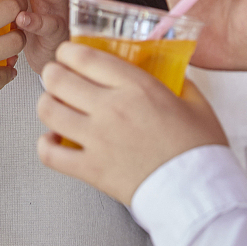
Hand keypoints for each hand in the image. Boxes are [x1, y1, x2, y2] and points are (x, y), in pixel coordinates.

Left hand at [35, 42, 227, 204]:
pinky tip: (54, 141)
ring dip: (47, 104)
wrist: (198, 194)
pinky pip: (49, 153)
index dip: (69, 51)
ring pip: (48, 110)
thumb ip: (178, 80)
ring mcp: (97, 139)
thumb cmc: (200, 150)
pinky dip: (46, 144)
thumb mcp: (196, 103)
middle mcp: (111, 109)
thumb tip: (167, 70)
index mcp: (137, 87)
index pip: (85, 56)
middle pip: (59, 79)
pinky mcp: (91, 169)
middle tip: (58, 76)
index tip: (69, 54)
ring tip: (54, 105)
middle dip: (53, 73)